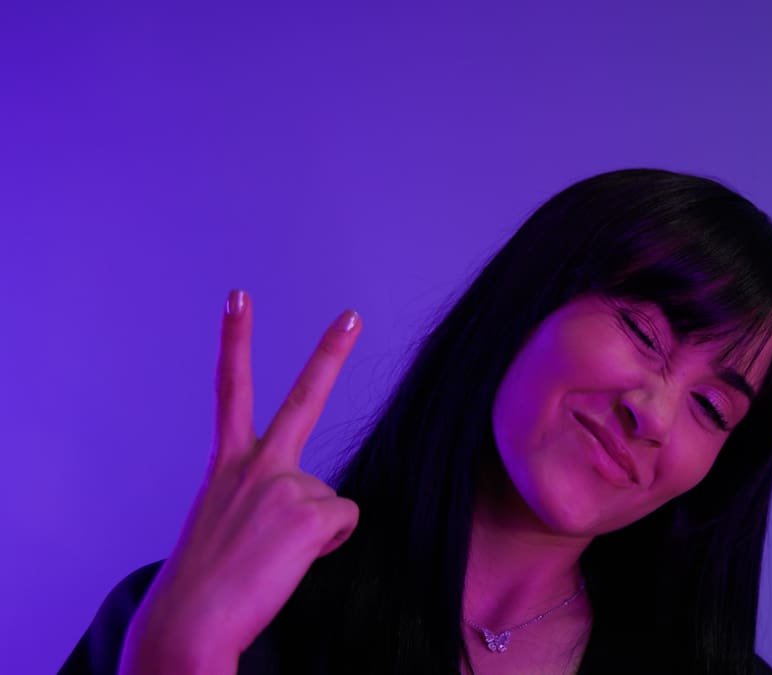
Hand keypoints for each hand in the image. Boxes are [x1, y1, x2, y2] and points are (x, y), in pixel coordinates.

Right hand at [119, 290, 362, 673]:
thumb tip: (319, 505)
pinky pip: (344, 521)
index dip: (236, 340)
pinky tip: (289, 562)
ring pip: (330, 501)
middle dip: (330, 353)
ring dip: (312, 532)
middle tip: (352, 315)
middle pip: (302, 400)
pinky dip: (326, 545)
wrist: (188, 626)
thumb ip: (269, 496)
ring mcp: (283, 484)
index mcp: (227, 465)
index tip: (238, 296)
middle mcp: (254, 464)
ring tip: (269, 559)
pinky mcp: (310, 513)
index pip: (232, 391)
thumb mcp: (229, 523)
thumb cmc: (208, 584)